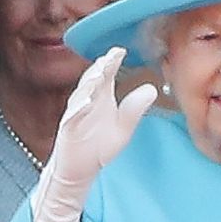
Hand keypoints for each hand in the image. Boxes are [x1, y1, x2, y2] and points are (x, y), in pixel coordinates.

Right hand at [29, 49, 160, 221]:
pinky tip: (86, 102)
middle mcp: (87, 101)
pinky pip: (72, 117)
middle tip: (111, 55)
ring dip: (89, 82)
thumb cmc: (98, 146)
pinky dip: (78, 109)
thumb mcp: (124, 127)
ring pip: (81, 93)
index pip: (107, 74)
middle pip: (93, 79)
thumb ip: (136, 108)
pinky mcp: (68, 130)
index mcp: (100, 97)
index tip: (121, 50)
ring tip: (99, 71)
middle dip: (101, 66)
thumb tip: (152, 89)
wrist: (80, 171)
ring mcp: (76, 114)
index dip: (112, 61)